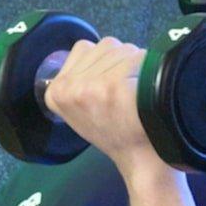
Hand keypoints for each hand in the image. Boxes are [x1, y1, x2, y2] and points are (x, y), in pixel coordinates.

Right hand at [42, 35, 161, 169]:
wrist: (141, 159)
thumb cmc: (116, 132)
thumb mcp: (81, 109)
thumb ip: (79, 79)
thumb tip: (93, 50)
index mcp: (55, 92)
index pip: (83, 48)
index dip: (104, 63)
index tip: (112, 87)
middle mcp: (69, 87)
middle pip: (106, 46)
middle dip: (122, 61)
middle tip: (128, 92)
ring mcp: (91, 86)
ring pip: (124, 48)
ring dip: (137, 63)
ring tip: (137, 92)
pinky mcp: (114, 86)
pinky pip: (140, 57)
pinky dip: (150, 69)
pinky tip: (147, 92)